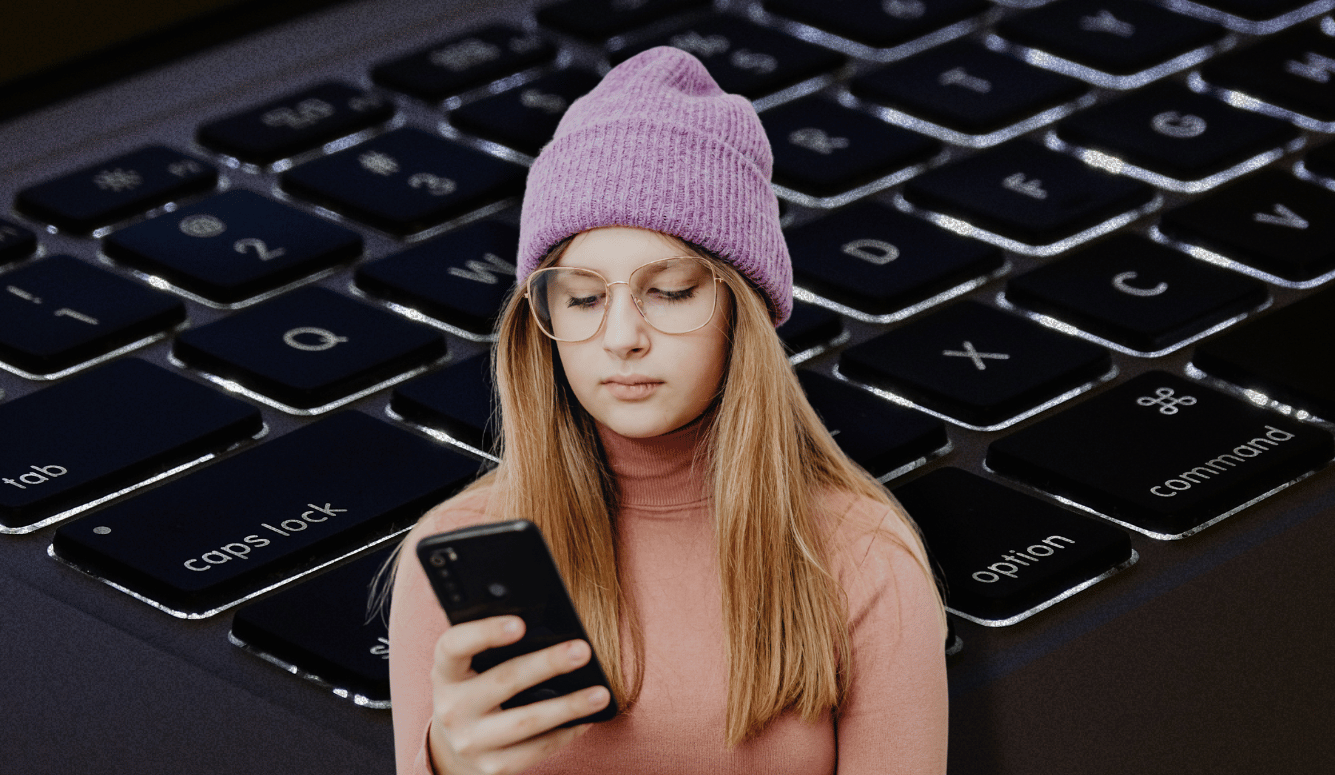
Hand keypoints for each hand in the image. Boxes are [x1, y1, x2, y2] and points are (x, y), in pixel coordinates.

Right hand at [428, 615, 611, 774]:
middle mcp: (451, 708)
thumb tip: (550, 627)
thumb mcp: (471, 668)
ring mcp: (471, 741)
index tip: (521, 623)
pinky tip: (586, 719)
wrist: (453, 751)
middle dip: (547, 664)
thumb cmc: (473, 692)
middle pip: (504, 681)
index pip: (454, 646)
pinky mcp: (492, 768)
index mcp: (445, 673)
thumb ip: (495, 648)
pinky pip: (536, 749)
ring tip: (600, 692)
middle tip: (582, 650)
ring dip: (568, 706)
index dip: (485, 632)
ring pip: (525, 721)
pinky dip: (565, 732)